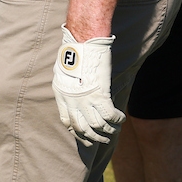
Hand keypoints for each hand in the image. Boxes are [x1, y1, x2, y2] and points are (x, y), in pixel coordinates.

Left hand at [52, 25, 124, 146]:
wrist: (82, 41)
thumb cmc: (74, 50)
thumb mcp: (63, 70)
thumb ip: (68, 84)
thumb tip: (74, 90)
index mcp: (61, 94)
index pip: (67, 121)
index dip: (77, 131)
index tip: (85, 135)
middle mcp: (71, 100)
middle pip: (82, 128)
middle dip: (93, 137)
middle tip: (102, 140)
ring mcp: (85, 99)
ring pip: (97, 126)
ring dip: (107, 132)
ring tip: (113, 131)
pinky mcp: (99, 94)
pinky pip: (110, 116)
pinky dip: (116, 120)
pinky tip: (121, 119)